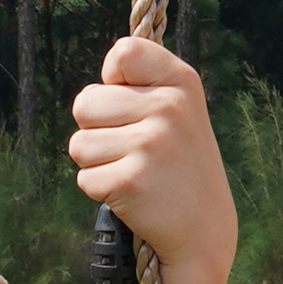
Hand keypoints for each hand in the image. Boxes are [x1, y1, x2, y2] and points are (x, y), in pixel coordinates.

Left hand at [68, 35, 236, 283]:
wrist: (203, 230)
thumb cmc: (179, 166)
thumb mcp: (178, 112)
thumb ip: (141, 85)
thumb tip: (96, 84)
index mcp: (181, 82)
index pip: (123, 53)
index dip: (112, 81)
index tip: (131, 104)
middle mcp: (168, 107)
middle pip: (85, 102)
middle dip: (97, 130)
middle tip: (133, 151)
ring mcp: (150, 143)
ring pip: (79, 143)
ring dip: (97, 163)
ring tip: (134, 172)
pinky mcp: (130, 180)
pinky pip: (85, 177)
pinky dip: (101, 190)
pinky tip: (132, 195)